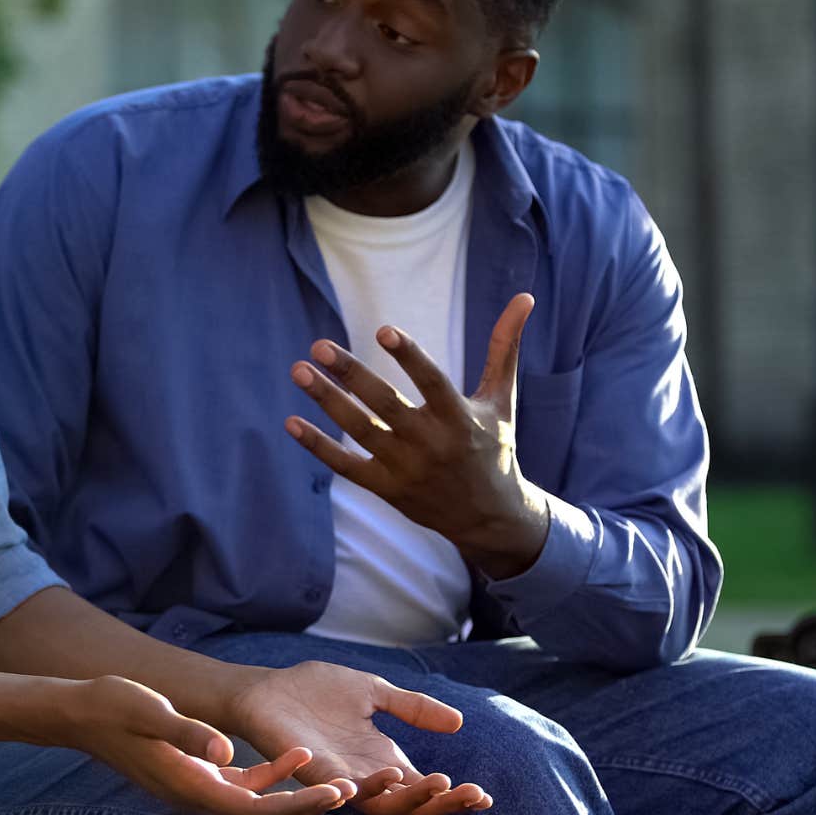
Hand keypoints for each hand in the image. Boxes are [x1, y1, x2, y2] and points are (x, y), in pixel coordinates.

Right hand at [54, 674, 357, 814]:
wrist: (81, 713)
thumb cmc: (113, 706)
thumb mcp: (149, 710)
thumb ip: (188, 731)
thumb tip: (226, 750)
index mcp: (190, 786)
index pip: (256, 809)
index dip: (299, 805)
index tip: (335, 794)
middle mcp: (197, 796)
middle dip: (307, 809)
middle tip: (350, 792)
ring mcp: (197, 787)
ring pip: (258, 806)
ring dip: (296, 797)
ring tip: (336, 782)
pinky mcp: (197, 774)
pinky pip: (244, 786)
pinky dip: (273, 777)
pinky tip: (297, 756)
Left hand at [227, 661, 490, 814]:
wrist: (266, 690)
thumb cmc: (316, 692)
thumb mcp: (374, 692)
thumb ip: (411, 707)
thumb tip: (459, 722)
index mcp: (381, 760)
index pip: (424, 789)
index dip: (454, 796)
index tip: (486, 796)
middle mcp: (364, 776)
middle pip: (411, 805)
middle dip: (443, 802)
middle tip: (472, 793)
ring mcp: (338, 778)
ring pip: (380, 802)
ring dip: (410, 796)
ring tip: (439, 781)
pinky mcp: (311, 772)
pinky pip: (338, 789)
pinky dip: (360, 787)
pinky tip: (385, 778)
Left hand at [286, 292, 550, 578]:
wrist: (489, 517)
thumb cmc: (494, 447)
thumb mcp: (502, 400)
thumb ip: (504, 348)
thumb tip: (524, 297)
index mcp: (461, 419)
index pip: (433, 383)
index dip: (410, 357)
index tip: (383, 329)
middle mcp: (432, 444)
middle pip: (385, 405)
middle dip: (351, 375)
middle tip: (319, 346)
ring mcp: (407, 468)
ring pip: (361, 431)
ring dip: (328, 401)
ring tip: (298, 370)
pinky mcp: (387, 488)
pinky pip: (346, 466)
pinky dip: (318, 447)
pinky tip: (291, 422)